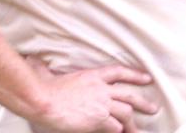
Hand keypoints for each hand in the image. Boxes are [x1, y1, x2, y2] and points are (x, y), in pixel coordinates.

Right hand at [26, 57, 158, 132]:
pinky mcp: (98, 119)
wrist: (43, 99)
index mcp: (93, 75)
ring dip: (133, 124)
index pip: (120, 72)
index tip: (147, 78)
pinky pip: (114, 127)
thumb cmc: (42, 86)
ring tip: (140, 131)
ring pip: (126, 113)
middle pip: (129, 95)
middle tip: (153, 108)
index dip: (135, 75)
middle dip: (143, 102)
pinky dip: (117, 131)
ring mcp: (102, 104)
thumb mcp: (46, 71)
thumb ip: (44, 67)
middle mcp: (101, 89)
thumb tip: (32, 60)